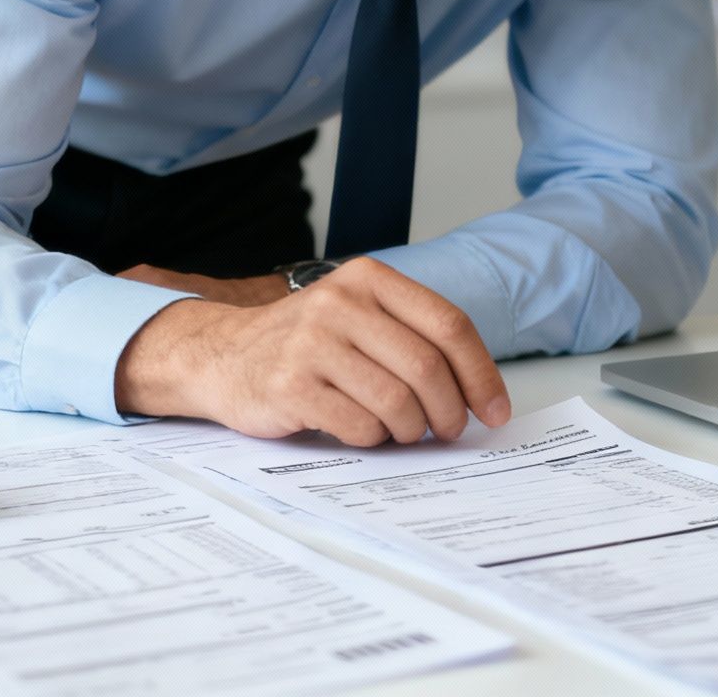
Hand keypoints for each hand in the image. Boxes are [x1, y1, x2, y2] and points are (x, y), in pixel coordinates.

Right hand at [113, 257, 511, 445]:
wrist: (222, 354)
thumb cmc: (307, 343)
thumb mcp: (359, 315)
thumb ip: (412, 337)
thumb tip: (479, 393)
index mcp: (369, 279)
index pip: (449, 325)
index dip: (481, 374)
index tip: (495, 410)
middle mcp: (340, 302)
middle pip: (427, 368)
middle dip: (450, 411)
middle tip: (449, 432)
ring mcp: (312, 342)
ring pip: (397, 402)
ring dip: (410, 430)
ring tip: (402, 432)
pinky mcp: (290, 384)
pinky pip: (359, 426)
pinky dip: (371, 438)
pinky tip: (360, 430)